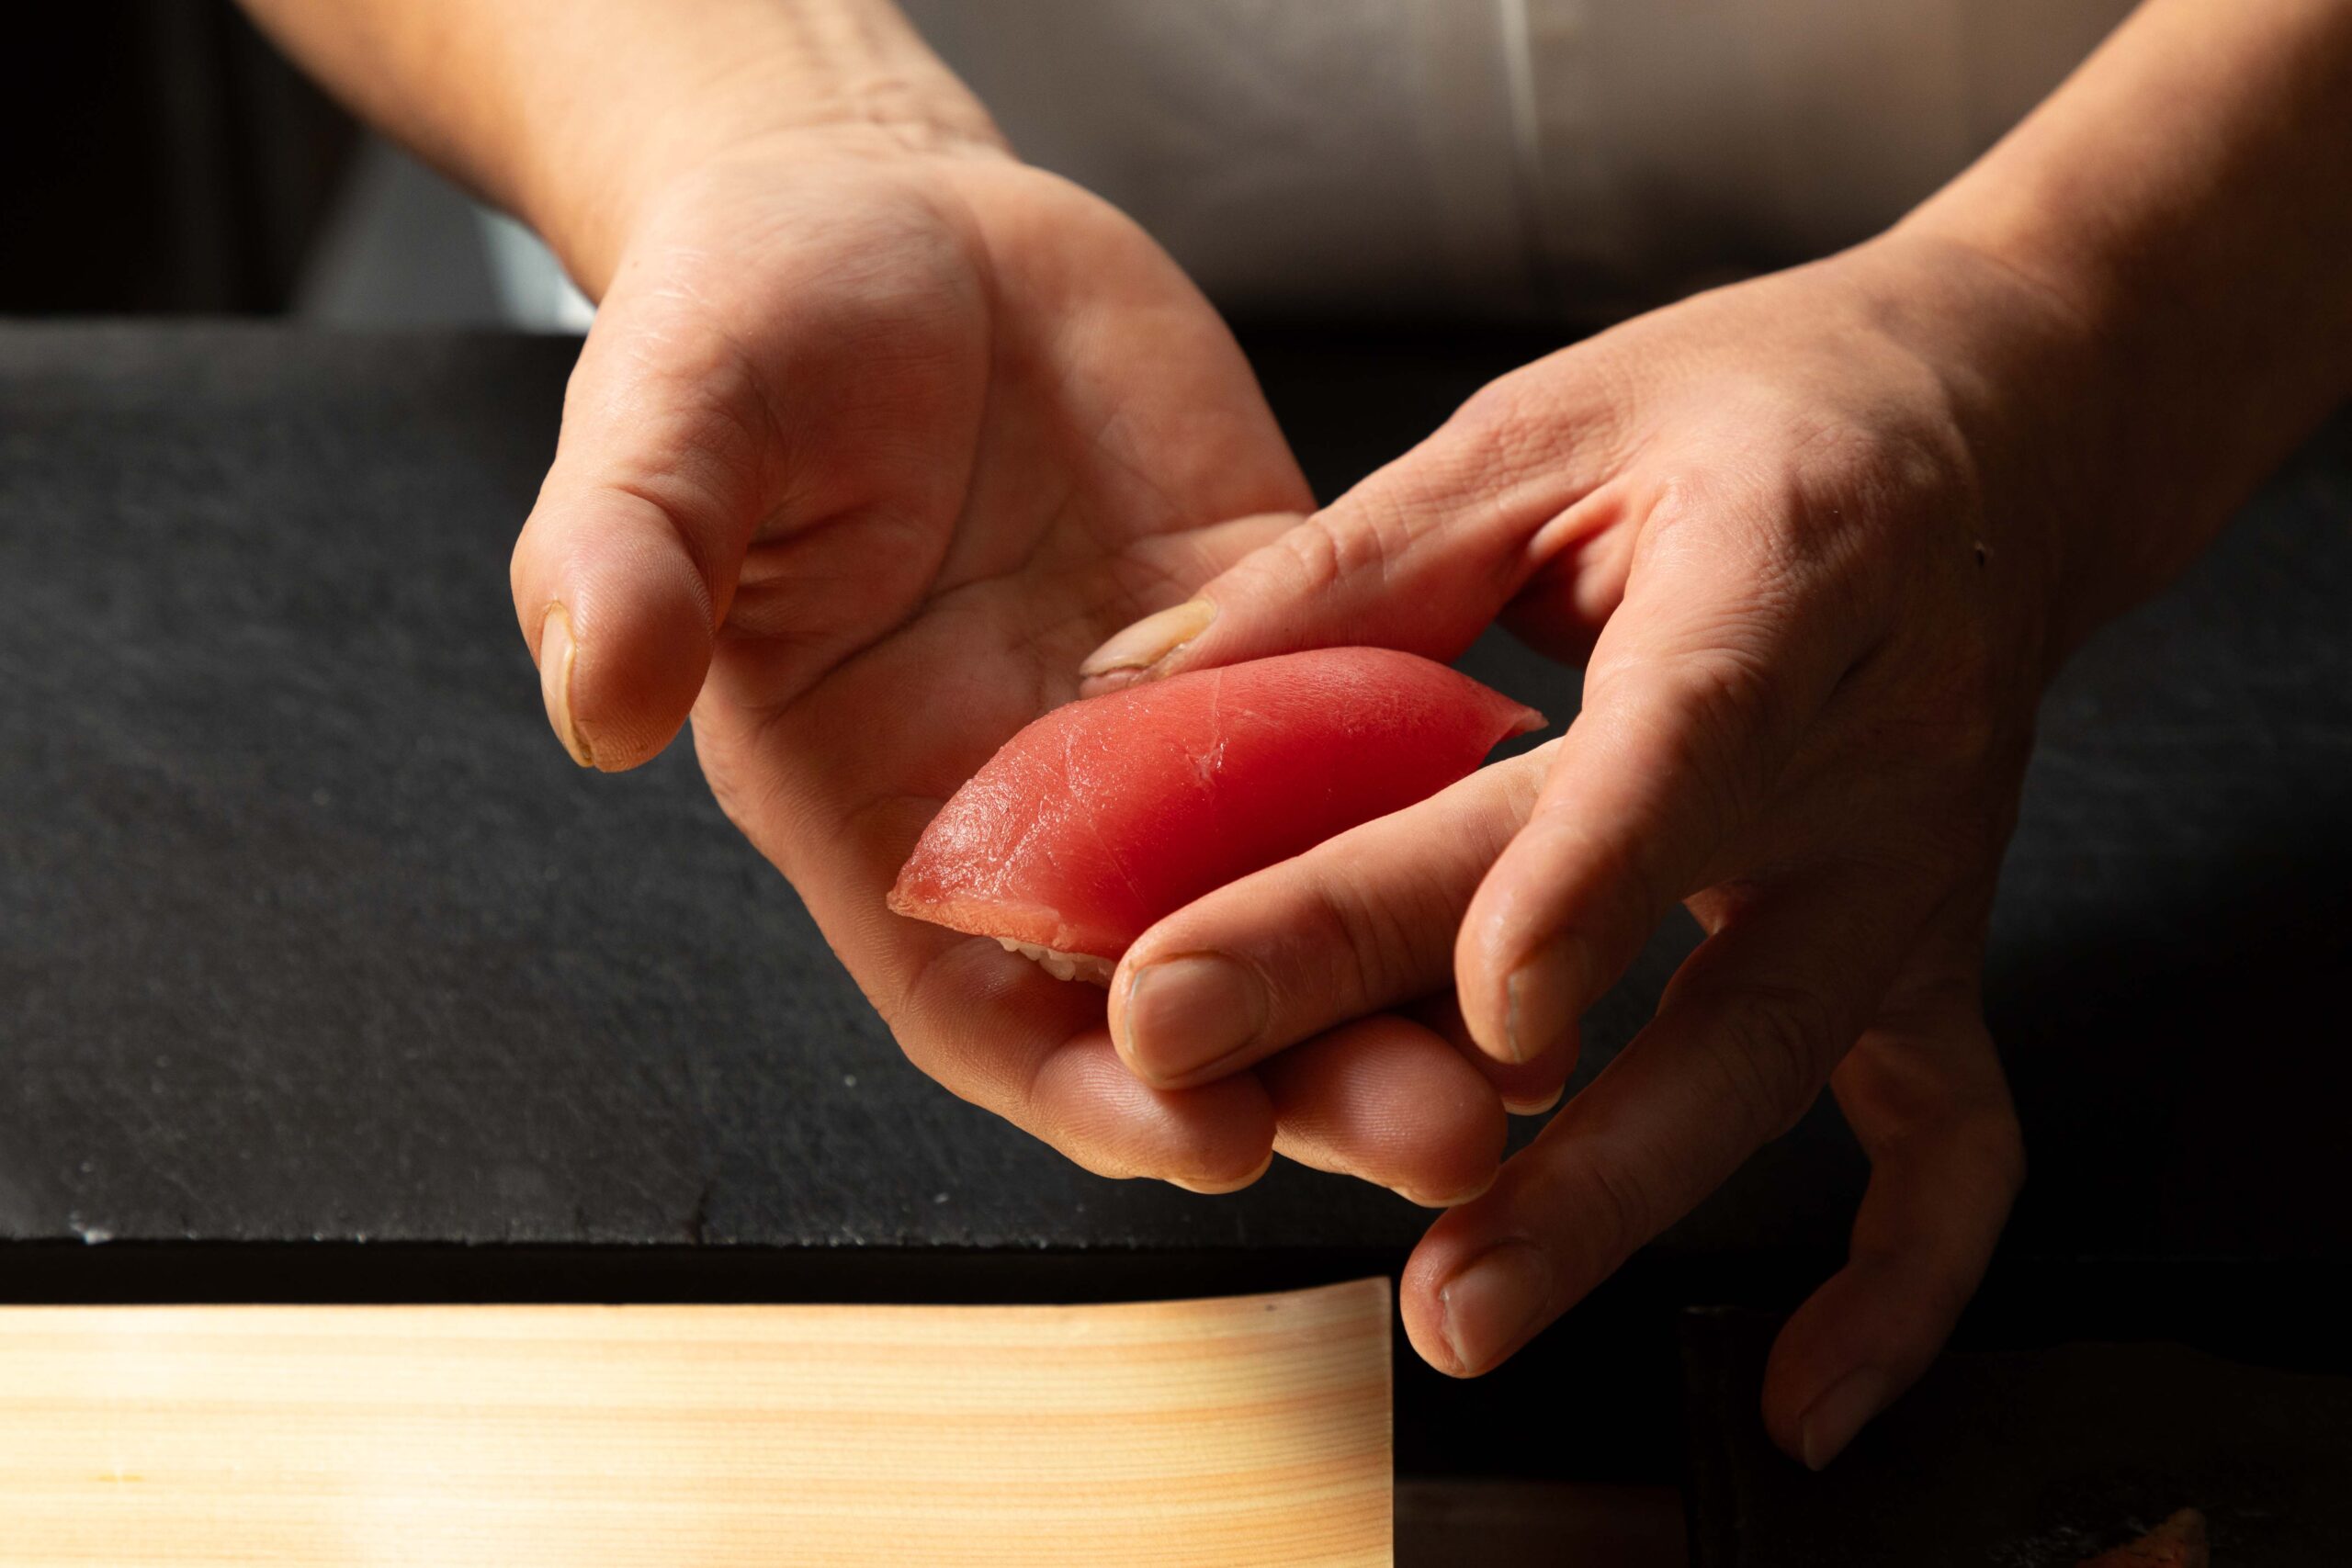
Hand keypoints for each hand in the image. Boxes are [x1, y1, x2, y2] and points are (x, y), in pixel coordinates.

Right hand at [509, 128, 1518, 1205]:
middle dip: (1308, 1069)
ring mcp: (1172, 726)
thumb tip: (603, 694)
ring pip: (1305, 882)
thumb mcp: (666, 430)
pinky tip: (1569, 839)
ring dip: (1415, 968)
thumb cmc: (745, 332)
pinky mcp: (1276, 630)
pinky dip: (1458, 796)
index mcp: (881, 805)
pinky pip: (1375, 727)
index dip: (1091, 1090)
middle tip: (1445, 1133)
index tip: (1208, 1142)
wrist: (888, 221)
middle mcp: (1039, 802)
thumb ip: (631, 559)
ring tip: (1544, 1043)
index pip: (981, 1002)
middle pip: (1182, 984)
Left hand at [1089, 231, 2095, 1463]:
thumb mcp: (1556, 417)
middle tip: (1245, 1116)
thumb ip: (1355, 559)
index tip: (1480, 1014)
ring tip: (1457, 1311)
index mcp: (1780, 571)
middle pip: (1662, 924)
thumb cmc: (1762, 401)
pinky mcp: (1928, 942)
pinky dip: (1892, 1283)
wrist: (2007, 417)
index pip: (1678, 744)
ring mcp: (1910, 866)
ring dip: (1614, 1196)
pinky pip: (1949, 1138)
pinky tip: (1801, 1401)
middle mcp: (1865, 741)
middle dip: (1451, 1040)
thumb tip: (1134, 687)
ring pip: (1775, 1058)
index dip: (1586, 885)